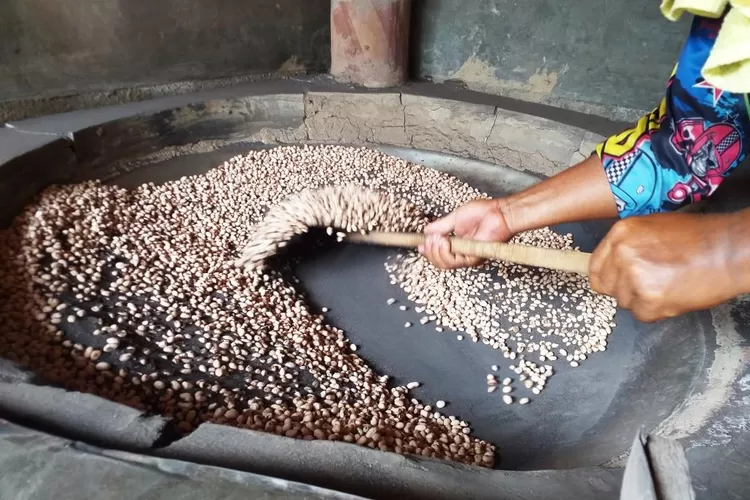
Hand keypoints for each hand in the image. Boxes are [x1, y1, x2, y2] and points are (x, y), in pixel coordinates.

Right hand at [418, 199, 512, 268]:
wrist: (498, 212)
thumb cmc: (483, 213)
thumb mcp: (455, 218)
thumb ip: (441, 226)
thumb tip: (427, 231)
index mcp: (457, 245)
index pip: (439, 254)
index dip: (428, 251)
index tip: (419, 245)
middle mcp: (462, 254)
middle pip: (439, 262)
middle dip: (430, 251)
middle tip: (430, 239)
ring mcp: (467, 257)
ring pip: (444, 264)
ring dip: (436, 251)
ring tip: (437, 239)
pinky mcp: (473, 258)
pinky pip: (454, 261)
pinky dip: (445, 252)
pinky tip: (443, 241)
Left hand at [589, 212, 742, 321]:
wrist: (728, 250)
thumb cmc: (697, 238)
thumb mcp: (652, 228)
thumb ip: (627, 245)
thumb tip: (611, 265)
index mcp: (621, 233)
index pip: (594, 266)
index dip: (605, 277)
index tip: (614, 282)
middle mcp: (622, 254)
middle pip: (606, 287)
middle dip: (624, 289)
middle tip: (649, 284)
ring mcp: (634, 277)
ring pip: (624, 302)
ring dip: (642, 300)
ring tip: (667, 285)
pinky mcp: (650, 299)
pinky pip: (642, 315)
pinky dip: (656, 311)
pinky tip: (673, 295)